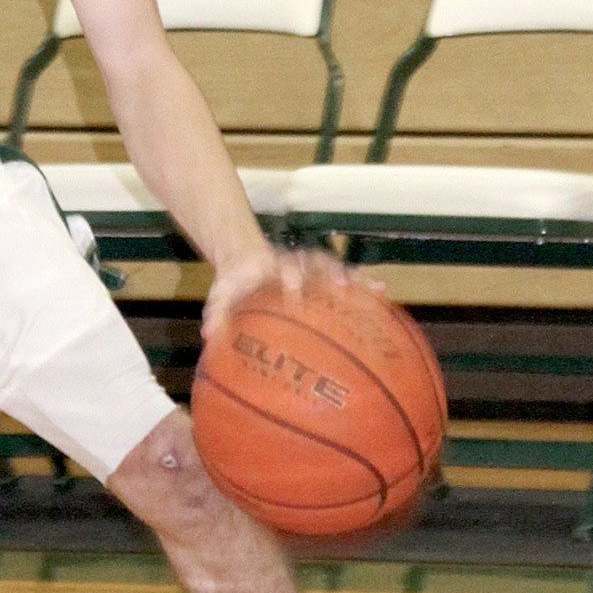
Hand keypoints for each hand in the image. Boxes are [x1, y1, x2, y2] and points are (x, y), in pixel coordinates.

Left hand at [202, 244, 378, 340]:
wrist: (243, 257)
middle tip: (342, 286)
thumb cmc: (234, 282)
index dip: (290, 276)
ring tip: (378, 290)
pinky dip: (363, 285)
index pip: (282, 267)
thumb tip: (208, 334)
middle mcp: (294, 264)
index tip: (294, 287)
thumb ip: (217, 312)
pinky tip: (383, 295)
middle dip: (329, 273)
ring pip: (336, 269)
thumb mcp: (222, 294)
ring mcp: (310, 267)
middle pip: (316, 264)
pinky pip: (345, 278)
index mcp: (270, 266)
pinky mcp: (321, 274)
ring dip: (355, 278)